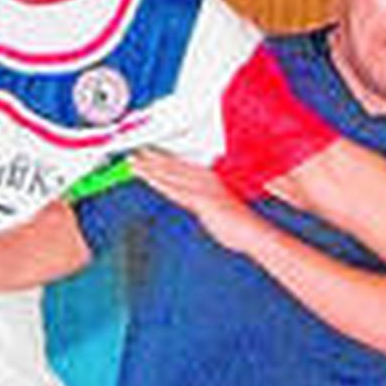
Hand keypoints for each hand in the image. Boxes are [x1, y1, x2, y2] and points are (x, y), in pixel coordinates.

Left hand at [130, 149, 255, 252]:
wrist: (251, 233)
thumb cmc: (239, 227)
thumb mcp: (218, 212)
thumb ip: (206, 206)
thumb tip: (201, 207)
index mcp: (210, 179)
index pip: (182, 167)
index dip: (164, 160)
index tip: (150, 154)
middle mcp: (205, 179)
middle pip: (173, 167)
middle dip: (152, 159)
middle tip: (135, 152)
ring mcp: (202, 187)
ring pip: (169, 174)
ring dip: (150, 167)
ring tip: (133, 162)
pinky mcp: (200, 197)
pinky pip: (173, 188)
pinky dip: (158, 181)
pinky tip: (146, 178)